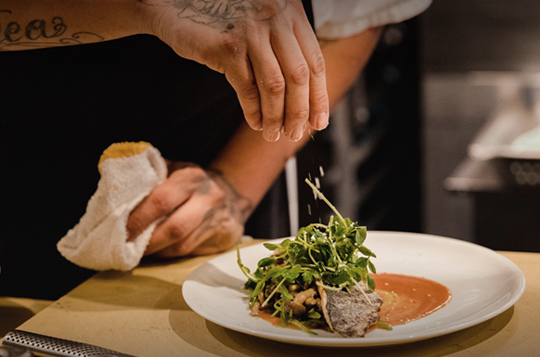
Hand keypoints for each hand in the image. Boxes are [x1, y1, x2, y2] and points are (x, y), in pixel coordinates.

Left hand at [126, 161, 252, 256]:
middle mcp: (209, 198)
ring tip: (138, 252)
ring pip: (182, 246)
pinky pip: (191, 252)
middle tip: (126, 248)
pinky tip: (159, 251)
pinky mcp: (225, 238)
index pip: (162, 200)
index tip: (120, 230)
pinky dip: (170, 255)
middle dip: (147, 242)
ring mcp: (219, 220)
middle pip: (174, 228)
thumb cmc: (194, 183)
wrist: (232, 194)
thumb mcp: (175, 170)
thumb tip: (117, 192)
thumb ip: (151, 178)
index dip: (139, 218)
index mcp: (192, 177)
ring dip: (157, 252)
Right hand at [142, 0, 328, 141]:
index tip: (318, 121)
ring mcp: (251, 31)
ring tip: (273, 134)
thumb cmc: (222, 20)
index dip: (318, 97)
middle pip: (299, 76)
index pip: (314, 62)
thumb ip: (284, 49)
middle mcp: (275, 18)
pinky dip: (253, 111)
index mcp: (291, 13)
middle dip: (299, 112)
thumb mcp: (262, 26)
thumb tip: (303, 99)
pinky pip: (247, 88)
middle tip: (295, 133)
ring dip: (276, 117)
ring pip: (275, 86)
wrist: (178, 6)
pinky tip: (255, 122)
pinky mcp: (227, 46)